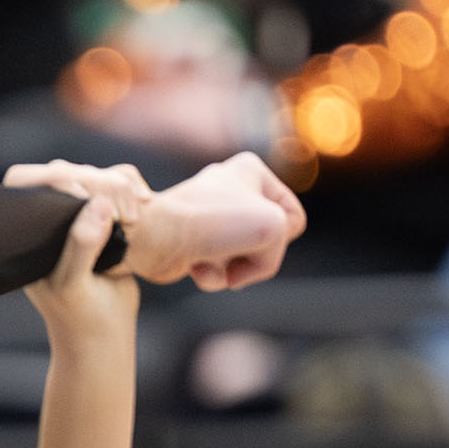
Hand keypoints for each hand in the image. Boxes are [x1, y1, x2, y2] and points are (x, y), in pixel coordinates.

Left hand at [11, 162, 147, 347]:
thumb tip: (98, 205)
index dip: (56, 179)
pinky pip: (116, 186)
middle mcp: (47, 219)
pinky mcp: (103, 219)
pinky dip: (132, 192)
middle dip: (101, 185)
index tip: (87, 198)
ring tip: (135, 219)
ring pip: (94, 176)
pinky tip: (142, 209)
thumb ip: (81, 246)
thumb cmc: (80, 316)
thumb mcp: (74, 286)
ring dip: (120, 188)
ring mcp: (75, 216)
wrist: (105, 334)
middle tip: (126, 216)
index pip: (25, 180)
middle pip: (67, 172)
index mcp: (27, 231)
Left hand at [121, 153, 305, 289]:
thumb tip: (237, 270)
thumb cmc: (213, 223)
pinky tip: (195, 267)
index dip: (279, 237)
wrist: (155, 237)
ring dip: (230, 269)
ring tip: (208, 259)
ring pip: (245, 260)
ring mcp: (213, 218)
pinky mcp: (195, 243)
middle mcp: (232, 190)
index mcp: (252, 171)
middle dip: (252, 256)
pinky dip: (212, 276)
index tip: (254, 231)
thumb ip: (280, 245)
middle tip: (230, 246)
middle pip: (268, 243)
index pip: (293, 220)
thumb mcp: (275, 226)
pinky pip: (220, 269)